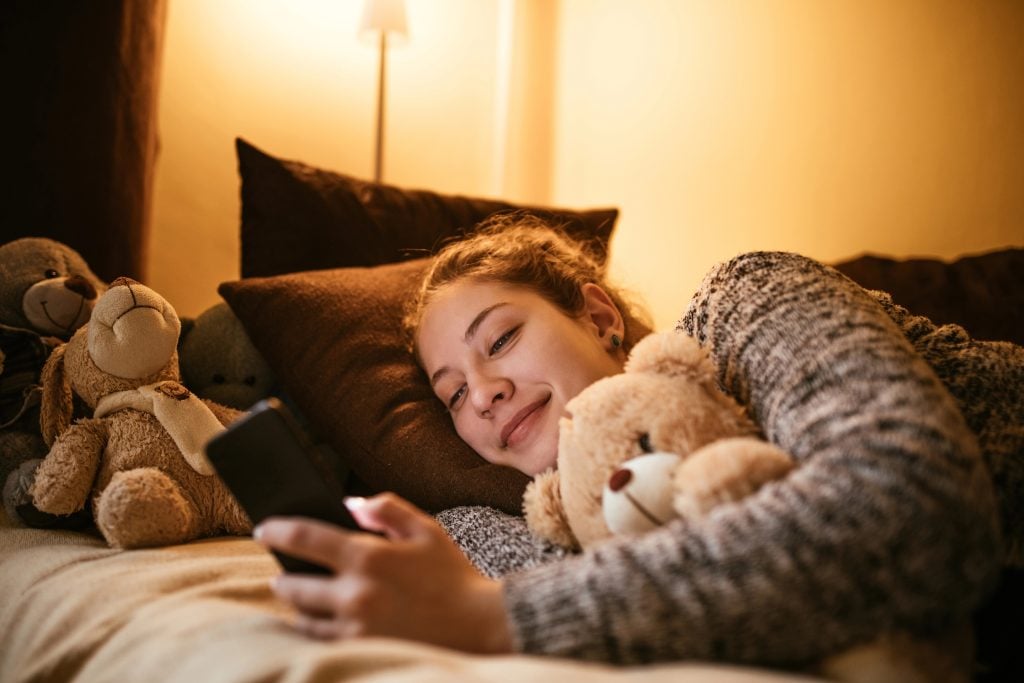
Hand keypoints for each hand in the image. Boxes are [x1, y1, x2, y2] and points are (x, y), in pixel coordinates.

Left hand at [254, 493, 513, 653]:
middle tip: (281, 574)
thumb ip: (387, 509)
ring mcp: (355, 627)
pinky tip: (318, 620)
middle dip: (283, 577)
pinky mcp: (360, 650)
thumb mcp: (425, 529)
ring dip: (298, 606)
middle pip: (294, 585)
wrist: (479, 626)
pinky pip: (321, 640)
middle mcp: (356, 594)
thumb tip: (350, 505)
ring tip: (301, 598)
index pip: (305, 538)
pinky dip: (315, 629)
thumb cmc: (452, 575)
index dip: (277, 531)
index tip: (262, 528)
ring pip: (304, 618)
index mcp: (369, 557)